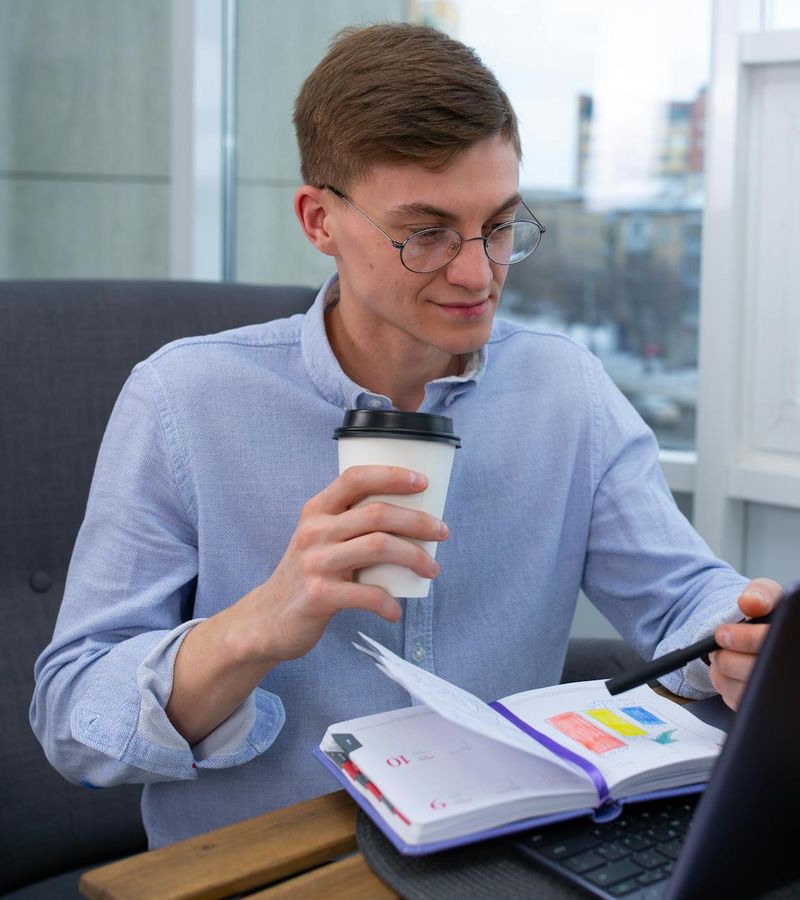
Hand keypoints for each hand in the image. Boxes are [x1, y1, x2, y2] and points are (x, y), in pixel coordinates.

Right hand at [235, 464, 448, 663]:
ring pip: (379, 546)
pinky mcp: (319, 595)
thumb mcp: (319, 538)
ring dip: (415, 557)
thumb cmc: (307, 574)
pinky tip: (395, 611)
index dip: (392, 475)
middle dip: (419, 521)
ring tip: (432, 569)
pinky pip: (367, 594)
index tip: (423, 482)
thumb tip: (410, 516)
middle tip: (442, 532)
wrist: (267, 619)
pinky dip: (389, 603)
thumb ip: (350, 523)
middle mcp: (314, 531)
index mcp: (317, 510)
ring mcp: (315, 562)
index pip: (355, 478)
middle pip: (377, 513)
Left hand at [709, 577, 782, 709]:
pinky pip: (744, 704)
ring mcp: (784, 688)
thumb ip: (760, 593)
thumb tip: (749, 602)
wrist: (766, 633)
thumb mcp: (768, 596)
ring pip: (749, 692)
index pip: (770, 642)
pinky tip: (727, 675)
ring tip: (720, 660)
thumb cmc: (769, 615)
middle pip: (759, 671)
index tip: (722, 634)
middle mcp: (791, 665)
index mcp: (794, 636)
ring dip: (724, 675)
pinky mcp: (771, 702)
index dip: (745, 640)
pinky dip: (727, 689)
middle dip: (729, 659)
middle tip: (716, 651)